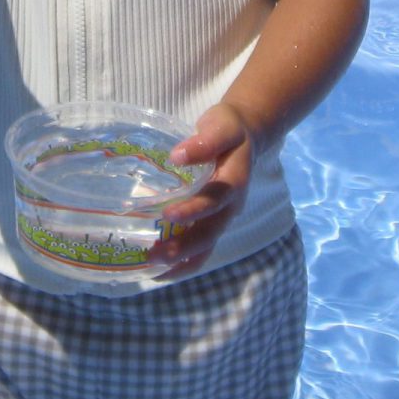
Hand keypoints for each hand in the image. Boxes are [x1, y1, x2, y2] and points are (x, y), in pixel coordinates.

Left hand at [151, 102, 258, 279]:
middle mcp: (230, 206)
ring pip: (206, 247)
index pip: (214, 200)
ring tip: (152, 267)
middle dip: (183, 247)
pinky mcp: (213, 221)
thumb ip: (204, 142)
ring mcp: (222, 217)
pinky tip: (159, 270)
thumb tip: (177, 155)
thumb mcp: (220, 127)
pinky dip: (183, 262)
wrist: (246, 135)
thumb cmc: (228, 129)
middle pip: (210, 233)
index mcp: (234, 182)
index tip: (168, 214)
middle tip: (154, 254)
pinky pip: (201, 249)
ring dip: (181, 260)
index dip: (193, 210)